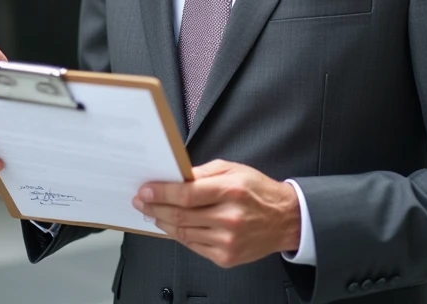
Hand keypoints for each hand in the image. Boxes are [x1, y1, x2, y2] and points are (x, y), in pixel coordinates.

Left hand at [132, 160, 301, 268]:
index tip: (145, 190)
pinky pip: (193, 246)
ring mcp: (227, 240)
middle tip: (141, 201)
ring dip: (162, 222)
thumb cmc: (259, 191)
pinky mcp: (226, 257)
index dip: (162, 193)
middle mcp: (230, 217)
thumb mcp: (234, 170)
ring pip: (183, 232)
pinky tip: (170, 226)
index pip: (187, 194)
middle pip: (181, 215)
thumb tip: (175, 177)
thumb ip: (203, 173)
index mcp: (231, 191)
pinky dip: (178, 235)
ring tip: (152, 212)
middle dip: (155, 207)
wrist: (286, 220)